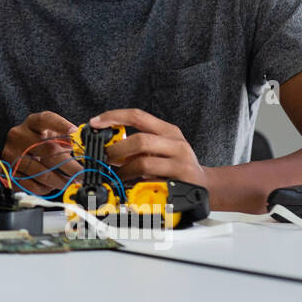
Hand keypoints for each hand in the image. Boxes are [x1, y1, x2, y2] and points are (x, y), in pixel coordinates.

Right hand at [2, 111, 79, 191]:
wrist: (16, 152)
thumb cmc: (38, 143)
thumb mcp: (51, 134)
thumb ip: (65, 139)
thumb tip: (84, 154)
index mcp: (32, 123)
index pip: (45, 119)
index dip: (60, 124)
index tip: (74, 131)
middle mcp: (19, 136)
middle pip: (49, 151)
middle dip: (70, 166)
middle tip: (82, 174)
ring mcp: (12, 153)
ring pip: (42, 172)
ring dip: (60, 181)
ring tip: (69, 182)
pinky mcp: (9, 171)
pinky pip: (32, 185)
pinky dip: (45, 188)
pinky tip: (51, 186)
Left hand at [92, 109, 208, 187]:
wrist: (206, 184)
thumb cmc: (176, 165)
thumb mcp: (160, 148)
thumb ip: (137, 145)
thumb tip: (105, 146)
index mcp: (168, 130)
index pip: (137, 115)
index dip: (113, 117)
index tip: (94, 123)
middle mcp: (177, 143)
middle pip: (139, 140)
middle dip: (117, 150)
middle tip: (105, 158)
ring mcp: (181, 162)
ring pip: (144, 162)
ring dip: (124, 170)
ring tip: (117, 176)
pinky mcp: (182, 181)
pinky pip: (153, 182)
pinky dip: (138, 184)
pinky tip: (135, 185)